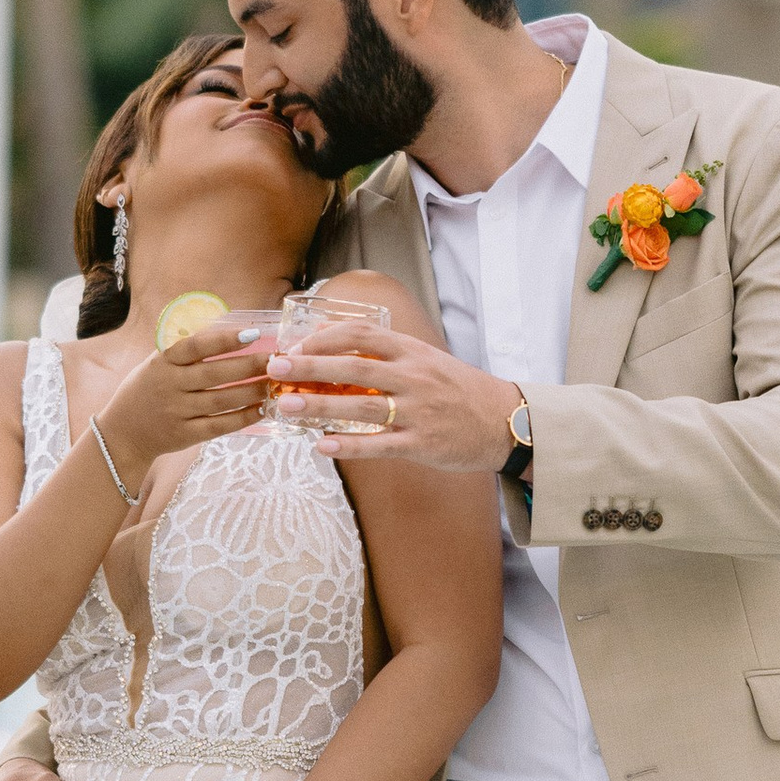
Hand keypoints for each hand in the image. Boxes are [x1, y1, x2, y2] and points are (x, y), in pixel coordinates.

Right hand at [93, 317, 273, 486]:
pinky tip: (261, 409)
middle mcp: (169, 385)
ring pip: (221, 400)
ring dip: (252, 391)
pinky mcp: (184, 435)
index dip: (224, 339)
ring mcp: (177, 411)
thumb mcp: (157, 363)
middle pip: (215, 374)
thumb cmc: (148, 390)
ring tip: (274, 384)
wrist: (123, 432)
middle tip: (276, 360)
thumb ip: (186, 350)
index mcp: (163, 362)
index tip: (253, 333)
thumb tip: (228, 328)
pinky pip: (219, 426)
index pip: (195, 346)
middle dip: (249, 366)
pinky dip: (243, 418)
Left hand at [267, 310, 520, 472]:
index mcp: (413, 351)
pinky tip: (321, 445)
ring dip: (318, 406)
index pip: (361, 335)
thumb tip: (334, 347)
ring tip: (286, 407)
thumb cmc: (459, 390)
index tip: (297, 345)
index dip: (324, 338)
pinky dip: (348, 445)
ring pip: (359, 406)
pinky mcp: (422, 444)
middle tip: (276, 369)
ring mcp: (418, 411)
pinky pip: (378, 445)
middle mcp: (413, 377)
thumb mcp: (427, 360)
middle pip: (351, 367)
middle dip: (308, 367)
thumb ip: (386, 354)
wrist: (503, 421)